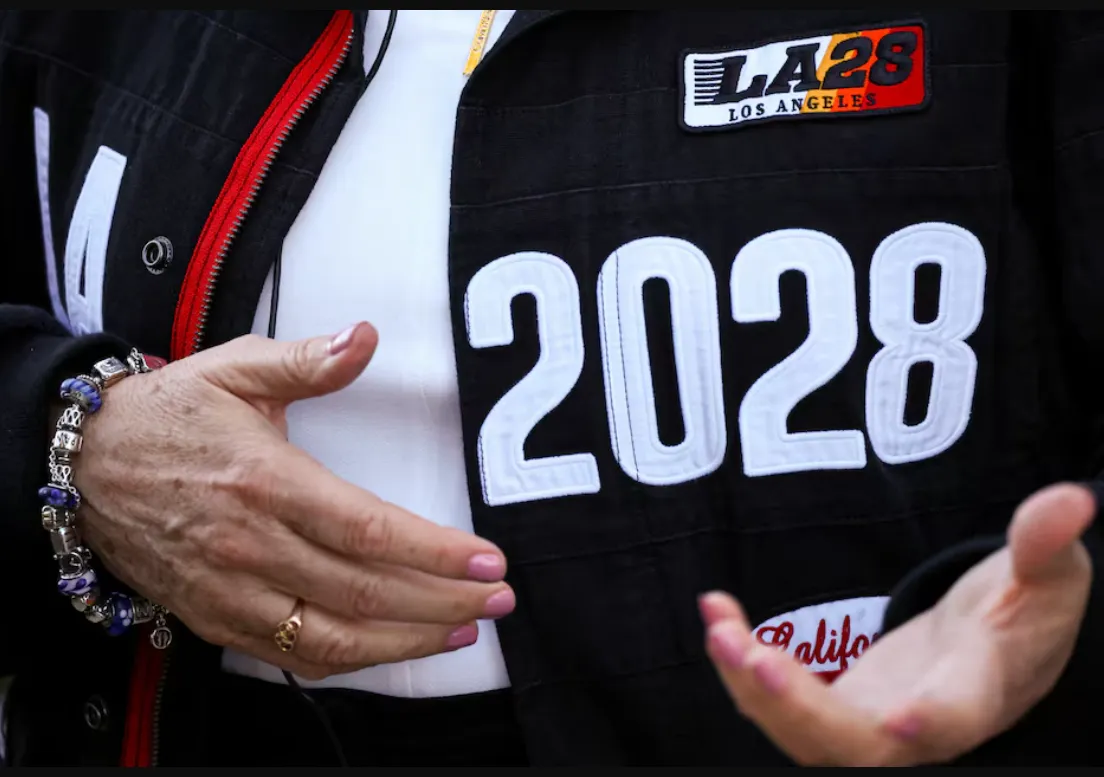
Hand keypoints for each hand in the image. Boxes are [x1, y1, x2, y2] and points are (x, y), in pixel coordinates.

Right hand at [74, 323, 514, 679]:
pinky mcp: (215, 618)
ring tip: (462, 631)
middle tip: (497, 599)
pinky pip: (290, 656)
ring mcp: (231, 590)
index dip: (435, 553)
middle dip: (442, 602)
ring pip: (332, 638)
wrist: (81, 465)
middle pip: (364, 592)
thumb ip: (307, 360)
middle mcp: (251, 545)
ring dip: (407, 642)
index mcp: (266, 482)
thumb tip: (365, 337)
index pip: (369, 530)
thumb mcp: (234, 370)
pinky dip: (348, 660)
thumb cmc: (166, 416)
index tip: (486, 560)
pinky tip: (391, 649)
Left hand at [700, 482, 1094, 765]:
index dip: (931, 722)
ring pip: (803, 733)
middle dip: (801, 711)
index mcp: (976, 690)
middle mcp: (916, 726)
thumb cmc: (1022, 614)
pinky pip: (778, 705)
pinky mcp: (831, 711)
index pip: (956, 718)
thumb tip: (1071, 499)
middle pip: (855, 745)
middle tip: (754, 660)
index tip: (903, 717)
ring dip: (752, 688)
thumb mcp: (1046, 578)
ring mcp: (868, 725)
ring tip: (718, 628)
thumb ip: (1045, 545)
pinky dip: (741, 666)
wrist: (986, 654)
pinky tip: (716, 614)